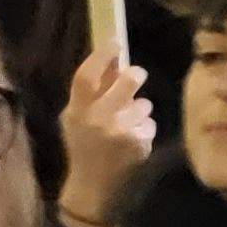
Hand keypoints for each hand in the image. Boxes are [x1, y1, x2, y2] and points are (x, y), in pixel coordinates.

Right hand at [57, 54, 155, 226]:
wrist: (92, 184)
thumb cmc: (83, 146)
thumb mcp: (76, 120)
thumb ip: (89, 95)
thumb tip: (111, 61)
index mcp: (76, 111)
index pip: (86, 77)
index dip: (101, 56)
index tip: (115, 42)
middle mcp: (97, 119)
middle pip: (127, 82)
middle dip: (134, 75)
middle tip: (136, 75)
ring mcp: (120, 132)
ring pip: (144, 104)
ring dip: (139, 111)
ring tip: (126, 124)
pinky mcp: (138, 143)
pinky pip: (150, 124)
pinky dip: (144, 129)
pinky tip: (132, 141)